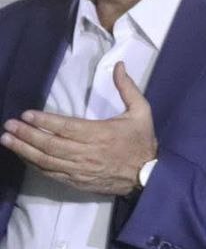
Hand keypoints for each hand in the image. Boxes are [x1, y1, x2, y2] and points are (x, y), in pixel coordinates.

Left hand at [0, 62, 156, 196]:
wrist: (148, 176)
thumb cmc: (142, 141)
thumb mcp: (141, 112)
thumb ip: (127, 88)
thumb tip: (119, 66)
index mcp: (101, 134)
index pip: (66, 127)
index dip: (44, 121)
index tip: (26, 114)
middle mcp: (87, 153)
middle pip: (50, 144)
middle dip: (26, 134)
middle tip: (9, 125)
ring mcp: (80, 170)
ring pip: (46, 161)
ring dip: (24, 150)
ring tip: (7, 140)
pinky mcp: (77, 182)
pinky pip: (51, 174)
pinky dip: (35, 165)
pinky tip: (23, 156)